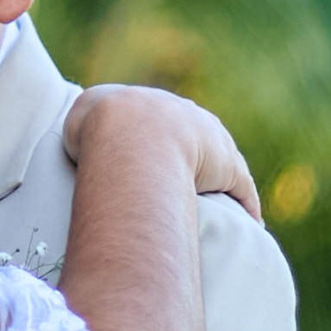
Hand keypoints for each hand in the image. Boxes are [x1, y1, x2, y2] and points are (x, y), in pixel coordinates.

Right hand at [64, 85, 261, 221]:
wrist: (130, 131)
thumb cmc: (96, 128)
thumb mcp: (80, 120)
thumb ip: (85, 128)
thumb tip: (79, 147)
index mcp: (151, 104)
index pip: (160, 124)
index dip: (155, 144)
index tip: (152, 164)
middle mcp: (186, 115)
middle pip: (195, 140)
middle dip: (193, 161)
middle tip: (184, 190)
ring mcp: (211, 140)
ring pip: (222, 164)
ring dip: (222, 187)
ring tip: (222, 213)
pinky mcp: (228, 166)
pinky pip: (240, 187)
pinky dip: (245, 206)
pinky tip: (250, 225)